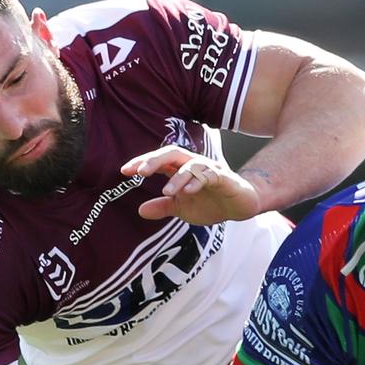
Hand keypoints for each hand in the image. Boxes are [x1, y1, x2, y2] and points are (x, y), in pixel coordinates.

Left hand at [121, 146, 261, 224]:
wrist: (240, 207)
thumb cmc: (211, 202)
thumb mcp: (183, 208)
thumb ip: (164, 207)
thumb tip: (140, 210)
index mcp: (180, 170)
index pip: (159, 161)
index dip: (141, 163)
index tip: (124, 171)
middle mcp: (193, 165)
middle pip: (171, 154)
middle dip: (154, 160)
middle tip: (139, 172)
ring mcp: (209, 169)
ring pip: (190, 165)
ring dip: (177, 178)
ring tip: (167, 191)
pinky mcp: (224, 178)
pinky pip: (210, 175)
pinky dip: (198, 182)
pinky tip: (190, 191)